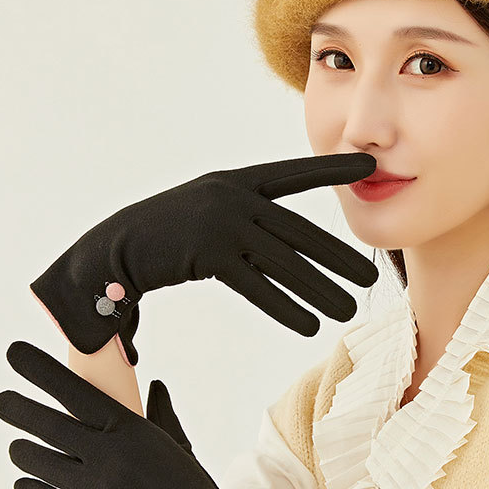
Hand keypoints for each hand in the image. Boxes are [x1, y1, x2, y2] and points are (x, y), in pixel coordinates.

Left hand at [0, 340, 316, 488]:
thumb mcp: (179, 448)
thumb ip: (161, 415)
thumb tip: (155, 386)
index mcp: (130, 430)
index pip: (74, 391)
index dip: (40, 369)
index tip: (14, 353)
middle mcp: (107, 456)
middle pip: (45, 424)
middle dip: (15, 408)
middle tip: (1, 401)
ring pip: (37, 461)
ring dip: (22, 450)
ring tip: (19, 446)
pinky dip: (30, 487)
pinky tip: (25, 481)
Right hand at [30, 152, 378, 364]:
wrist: (114, 246)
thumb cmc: (167, 232)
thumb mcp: (209, 210)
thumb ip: (247, 218)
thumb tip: (286, 243)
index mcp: (238, 180)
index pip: (295, 175)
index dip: (332, 168)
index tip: (369, 164)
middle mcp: (234, 197)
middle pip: (300, 232)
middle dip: (340, 257)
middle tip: (373, 277)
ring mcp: (222, 223)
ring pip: (285, 262)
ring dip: (320, 289)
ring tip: (349, 310)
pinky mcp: (208, 253)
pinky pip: (256, 285)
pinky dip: (285, 307)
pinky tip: (309, 324)